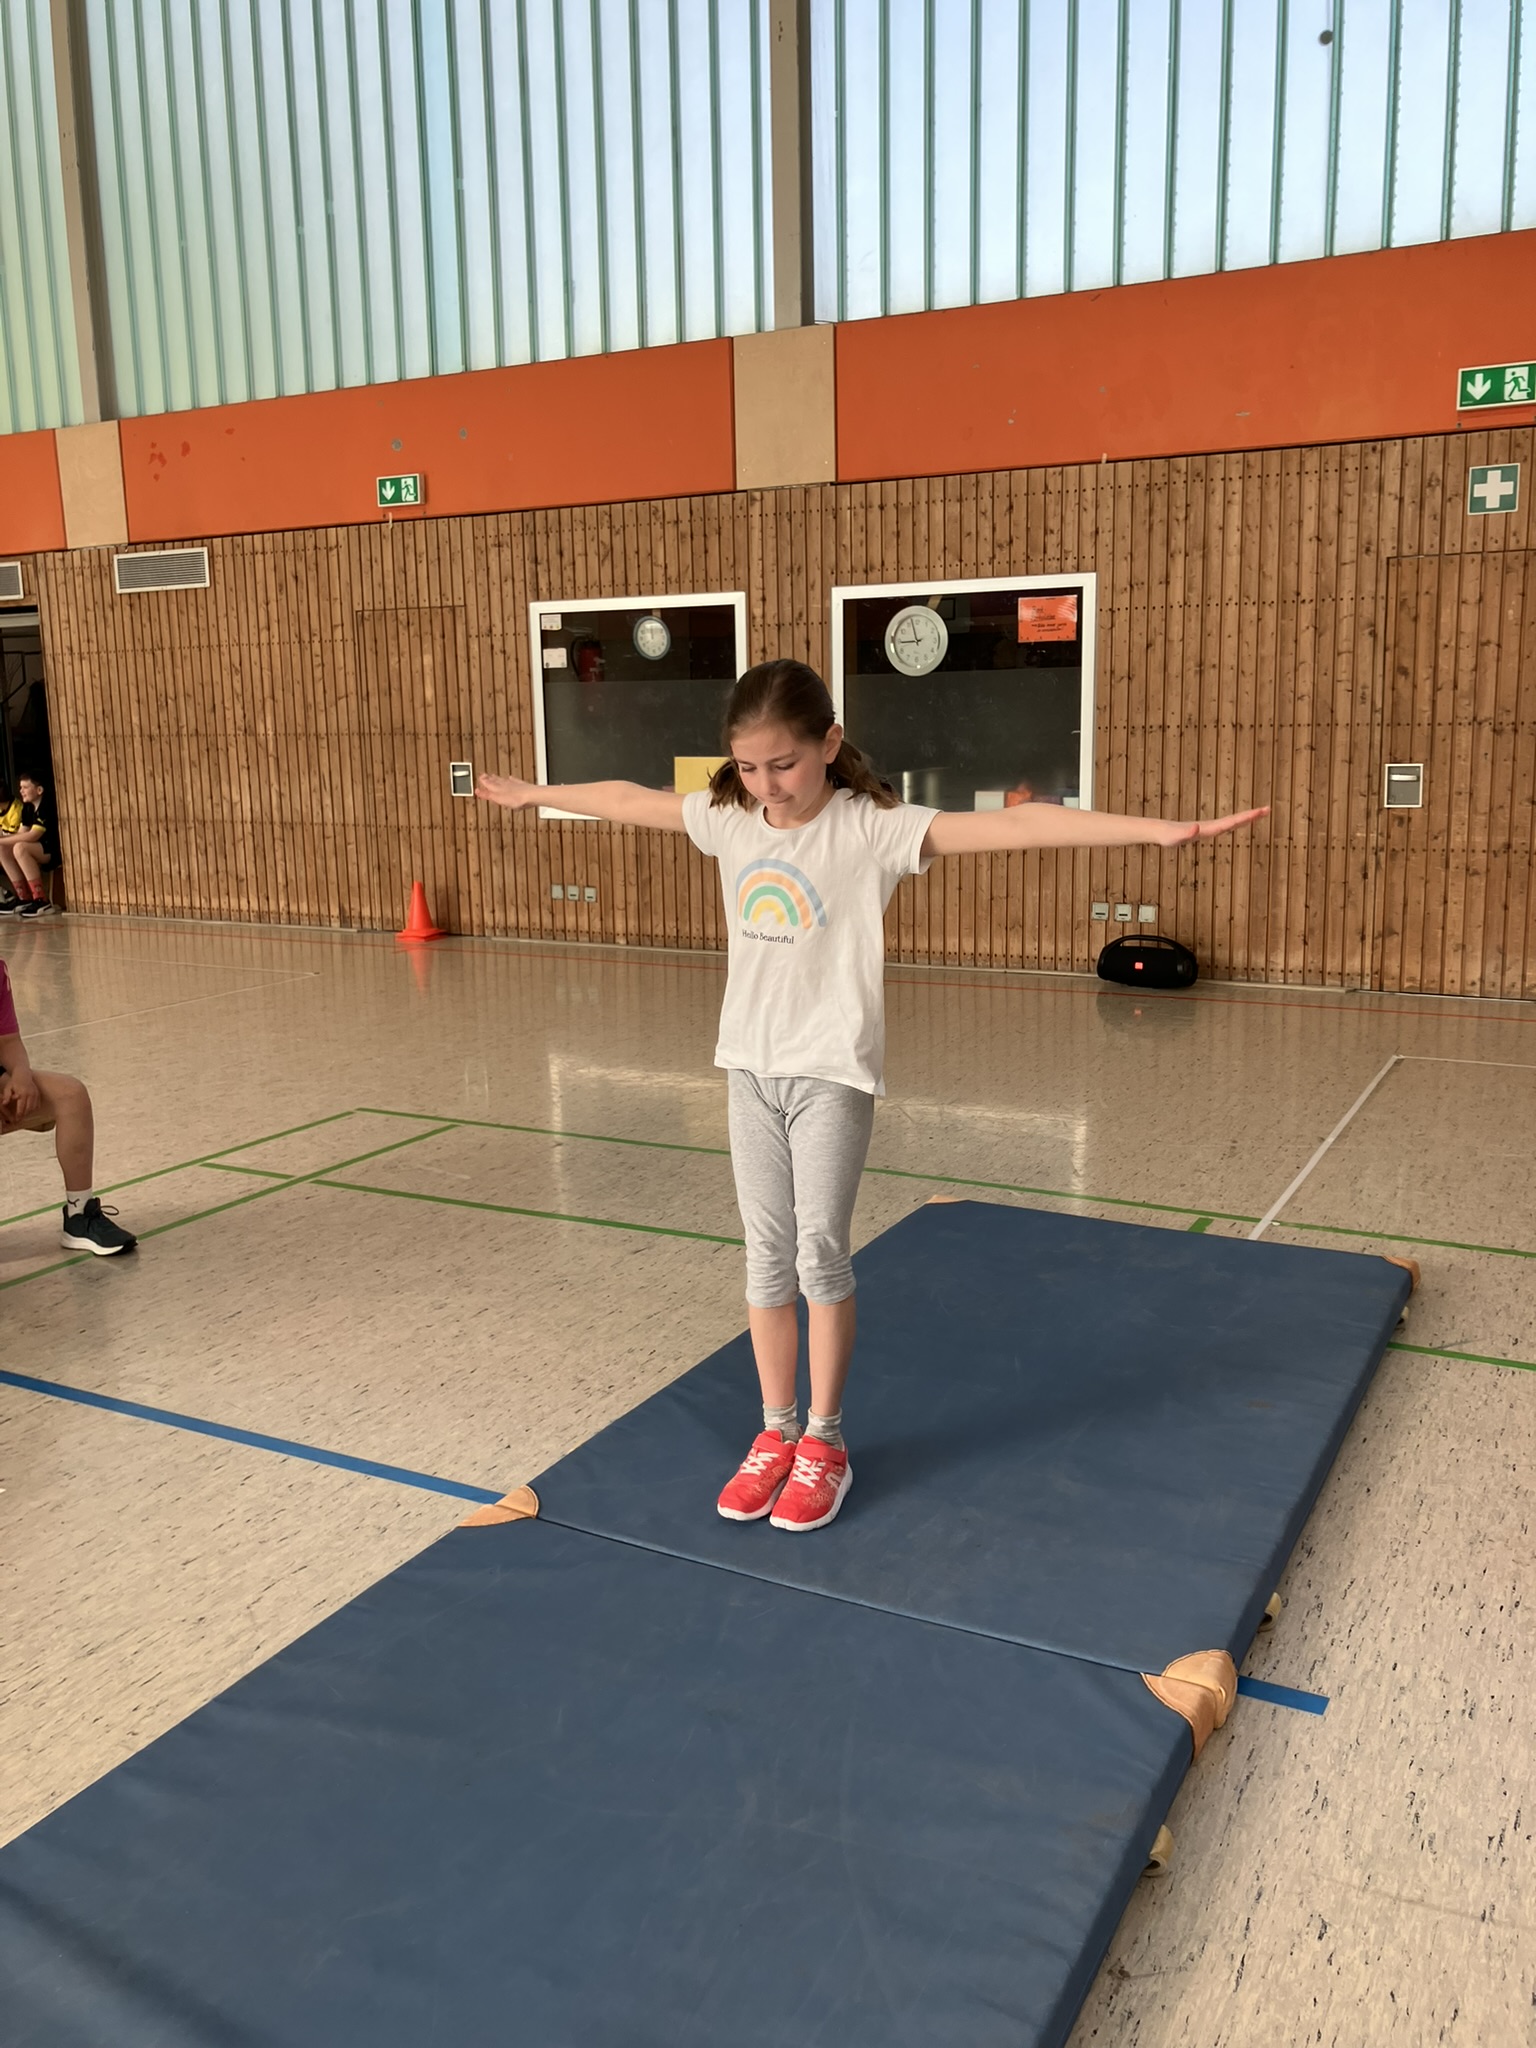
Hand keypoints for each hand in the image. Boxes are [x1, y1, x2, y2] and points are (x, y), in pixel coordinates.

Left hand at [0, 1069, 39, 1123]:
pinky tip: (28, 1110)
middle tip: (19, 1120)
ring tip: (23, 1115)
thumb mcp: (8, 1088)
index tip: (16, 1120)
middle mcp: (30, 1094)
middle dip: (24, 1115)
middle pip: (28, 1109)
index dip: (19, 1115)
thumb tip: (4, 1104)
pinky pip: (37, 1104)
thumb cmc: (14, 1081)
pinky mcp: (38, 1094)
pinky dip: (33, 1108)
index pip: (21, 1108)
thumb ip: (6, 1096)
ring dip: (29, 1112)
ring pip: (34, 1108)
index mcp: (22, 1093)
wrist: (23, 1074)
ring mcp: (35, 1094)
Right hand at [475, 773, 541, 811]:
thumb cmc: (516, 798)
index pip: (488, 783)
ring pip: (503, 780)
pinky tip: (511, 778)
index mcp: (498, 788)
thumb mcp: (498, 799)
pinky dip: (511, 779)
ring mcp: (513, 784)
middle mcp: (505, 784)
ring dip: (497, 778)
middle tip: (484, 775)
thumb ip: (488, 795)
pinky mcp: (521, 786)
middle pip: (495, 780)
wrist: (532, 795)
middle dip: (489, 778)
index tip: (479, 777)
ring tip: (493, 776)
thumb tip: (477, 791)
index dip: (483, 781)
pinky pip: (514, 781)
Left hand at [1153, 806, 1268, 847]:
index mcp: (1208, 828)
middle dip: (1251, 815)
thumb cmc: (1167, 836)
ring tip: (1260, 813)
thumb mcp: (1176, 837)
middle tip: (1268, 809)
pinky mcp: (1206, 831)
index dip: (1245, 818)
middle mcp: (1211, 826)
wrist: (1160, 831)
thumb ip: (1186, 833)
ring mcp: (1209, 828)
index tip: (1259, 812)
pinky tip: (1240, 823)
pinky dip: (1236, 823)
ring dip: (1246, 818)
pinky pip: (1224, 826)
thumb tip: (1196, 828)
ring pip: (1231, 822)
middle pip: (1235, 820)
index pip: (1231, 822)